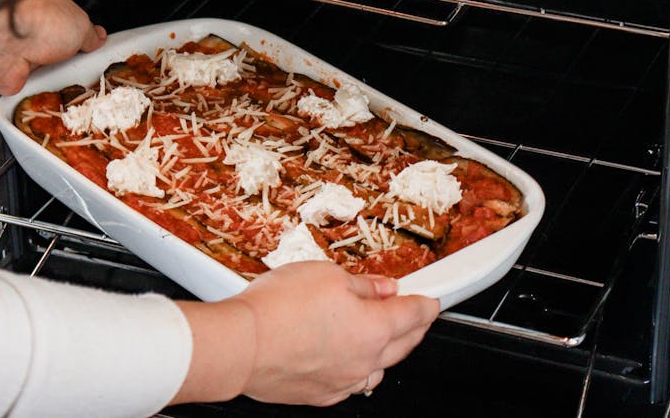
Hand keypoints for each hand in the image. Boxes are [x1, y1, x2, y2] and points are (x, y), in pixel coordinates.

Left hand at [0, 0, 106, 94]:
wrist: (1, 42)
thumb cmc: (39, 22)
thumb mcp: (79, 24)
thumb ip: (90, 34)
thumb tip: (98, 38)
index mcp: (46, 4)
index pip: (70, 20)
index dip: (83, 34)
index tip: (95, 47)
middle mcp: (31, 24)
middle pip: (60, 45)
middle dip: (72, 57)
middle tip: (86, 66)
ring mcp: (20, 48)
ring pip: (48, 67)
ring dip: (59, 74)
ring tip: (71, 79)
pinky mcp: (12, 71)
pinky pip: (34, 85)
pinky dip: (44, 89)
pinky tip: (54, 89)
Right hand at [172, 262, 438, 406]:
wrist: (239, 346)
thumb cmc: (277, 309)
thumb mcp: (326, 275)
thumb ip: (362, 284)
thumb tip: (380, 288)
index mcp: (374, 328)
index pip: (414, 315)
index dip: (427, 303)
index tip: (431, 300)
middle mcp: (365, 361)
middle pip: (404, 345)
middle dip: (413, 328)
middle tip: (414, 315)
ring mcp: (342, 382)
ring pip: (378, 369)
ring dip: (386, 351)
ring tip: (381, 335)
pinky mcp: (319, 394)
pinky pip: (350, 383)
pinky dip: (357, 369)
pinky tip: (348, 358)